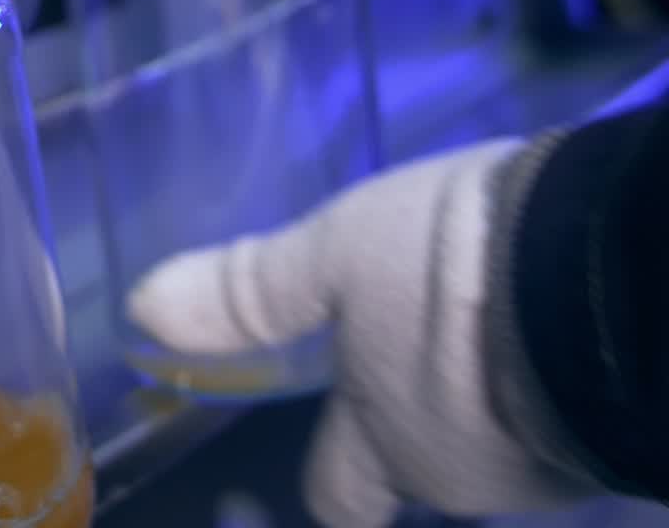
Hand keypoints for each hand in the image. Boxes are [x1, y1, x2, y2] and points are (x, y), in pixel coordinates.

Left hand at [127, 141, 590, 526]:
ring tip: (477, 326)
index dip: (330, 480)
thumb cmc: (450, 269)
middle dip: (411, 422)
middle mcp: (463, 471)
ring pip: (492, 439)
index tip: (321, 466)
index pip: (340, 493)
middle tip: (410, 354)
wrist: (604, 268)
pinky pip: (550, 408)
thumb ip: (247, 293)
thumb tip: (142, 313)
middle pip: (422, 464)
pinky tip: (535, 321)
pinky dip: (534, 376)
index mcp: (387, 435)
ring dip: (479, 394)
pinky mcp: (605, 425)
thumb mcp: (335, 256)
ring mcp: (544, 459)